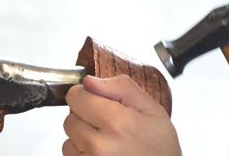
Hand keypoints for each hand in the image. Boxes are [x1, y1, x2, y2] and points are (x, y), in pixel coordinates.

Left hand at [62, 75, 179, 155]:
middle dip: (85, 117)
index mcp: (117, 123)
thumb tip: (89, 81)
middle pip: (70, 117)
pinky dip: (82, 152)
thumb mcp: (153, 111)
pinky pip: (70, 154)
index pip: (76, 96)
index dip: (87, 95)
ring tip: (107, 142)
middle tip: (109, 125)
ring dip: (82, 136)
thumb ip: (122, 88)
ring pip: (68, 138)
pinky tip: (102, 153)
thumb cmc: (160, 149)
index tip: (99, 102)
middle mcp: (99, 146)